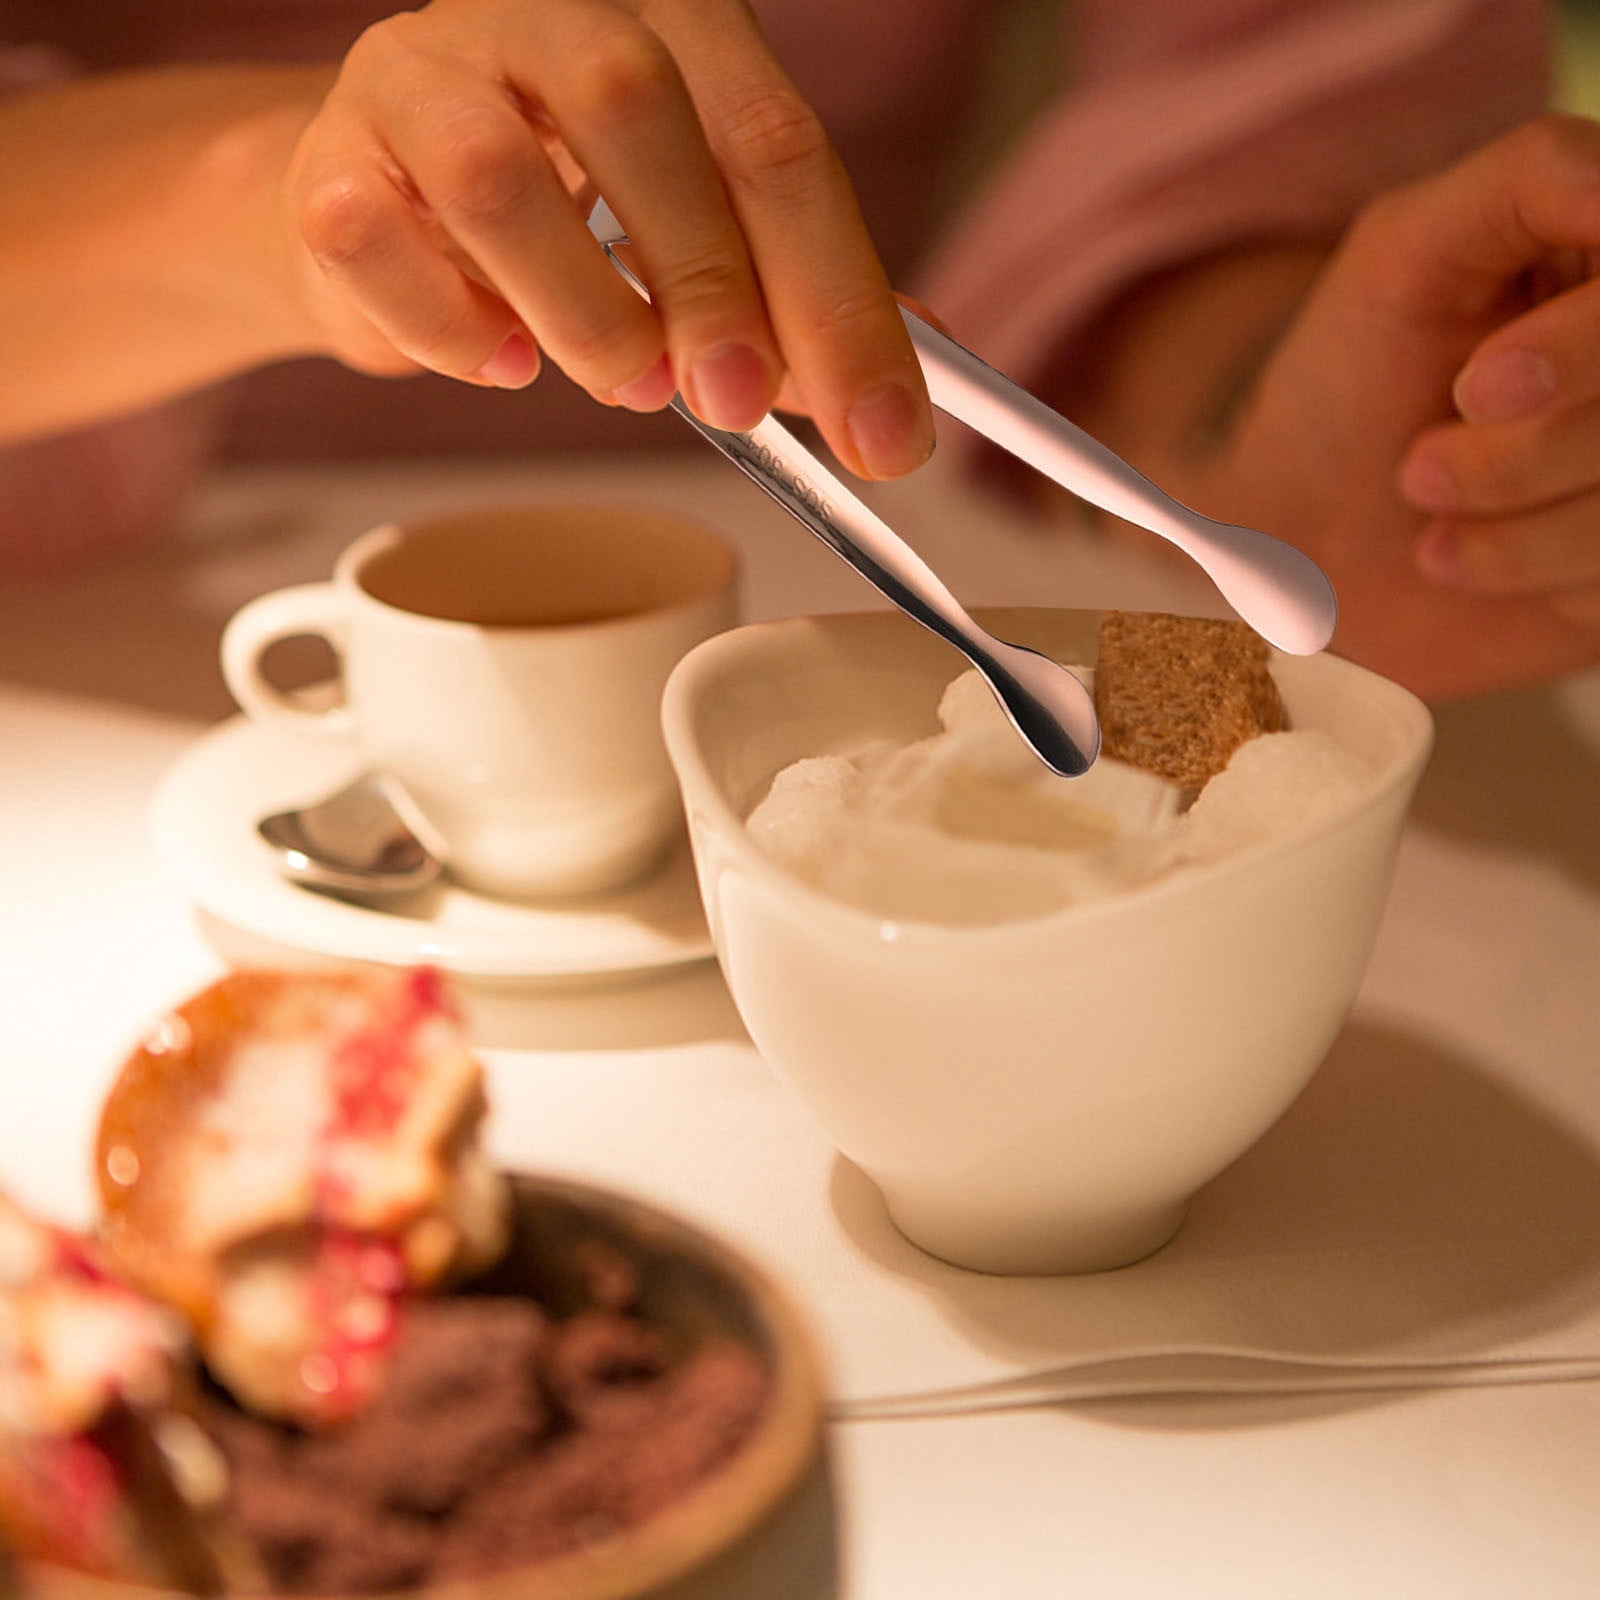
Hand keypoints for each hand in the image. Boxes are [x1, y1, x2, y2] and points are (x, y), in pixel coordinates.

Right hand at [275, 0, 932, 477]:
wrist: (389, 205)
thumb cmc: (565, 218)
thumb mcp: (699, 242)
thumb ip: (794, 303)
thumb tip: (903, 395)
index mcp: (671, 24)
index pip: (777, 143)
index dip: (840, 298)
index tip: (883, 434)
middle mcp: (546, 12)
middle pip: (638, 112)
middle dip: (707, 279)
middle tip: (737, 400)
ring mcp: (422, 69)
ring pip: (495, 173)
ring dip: (581, 312)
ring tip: (623, 381)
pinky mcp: (327, 153)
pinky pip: (377, 241)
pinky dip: (453, 331)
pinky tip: (500, 359)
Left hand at [1183, 114, 1599, 699]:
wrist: (1286, 532)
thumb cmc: (1345, 379)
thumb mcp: (1406, 249)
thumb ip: (1532, 175)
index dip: (1585, 351)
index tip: (1475, 386)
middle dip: (1527, 450)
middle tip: (1419, 463)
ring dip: (1512, 516)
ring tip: (1428, 502)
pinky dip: (1520, 566)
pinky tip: (1453, 556)